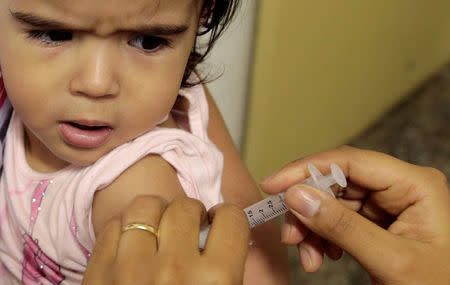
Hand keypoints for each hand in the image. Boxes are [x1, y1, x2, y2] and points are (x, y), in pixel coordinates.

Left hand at [82, 196, 249, 284]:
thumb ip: (227, 264)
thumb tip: (224, 232)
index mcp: (217, 280)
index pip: (231, 218)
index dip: (226, 218)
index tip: (219, 222)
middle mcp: (175, 270)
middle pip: (185, 207)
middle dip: (189, 215)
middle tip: (186, 230)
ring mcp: (131, 270)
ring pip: (145, 207)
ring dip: (154, 215)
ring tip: (156, 231)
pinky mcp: (97, 273)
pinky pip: (113, 226)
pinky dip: (123, 231)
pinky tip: (129, 247)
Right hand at [261, 146, 449, 284]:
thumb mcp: (390, 260)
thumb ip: (342, 227)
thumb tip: (297, 196)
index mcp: (415, 184)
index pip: (350, 162)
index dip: (306, 169)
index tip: (274, 185)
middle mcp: (399, 187)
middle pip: (336, 182)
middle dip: (308, 208)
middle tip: (290, 233)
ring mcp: (386, 204)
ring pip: (331, 202)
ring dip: (312, 228)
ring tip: (308, 256)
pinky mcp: (375, 221)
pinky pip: (336, 219)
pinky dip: (321, 237)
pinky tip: (321, 256)